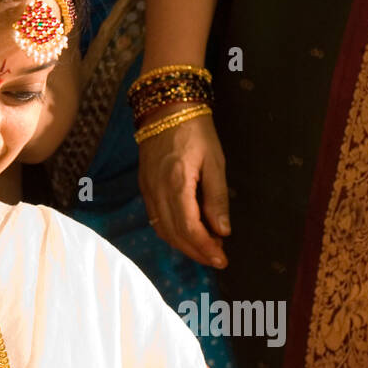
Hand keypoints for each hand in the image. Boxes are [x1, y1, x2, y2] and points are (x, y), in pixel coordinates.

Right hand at [138, 112, 229, 267]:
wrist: (166, 108)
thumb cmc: (196, 131)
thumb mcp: (215, 162)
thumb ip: (217, 198)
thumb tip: (222, 231)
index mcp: (177, 184)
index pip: (189, 228)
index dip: (205, 248)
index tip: (222, 259)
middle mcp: (157, 191)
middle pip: (174, 234)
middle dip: (196, 251)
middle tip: (217, 257)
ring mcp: (148, 189)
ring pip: (162, 229)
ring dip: (183, 244)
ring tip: (205, 247)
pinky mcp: (145, 186)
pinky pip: (155, 217)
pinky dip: (171, 231)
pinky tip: (186, 232)